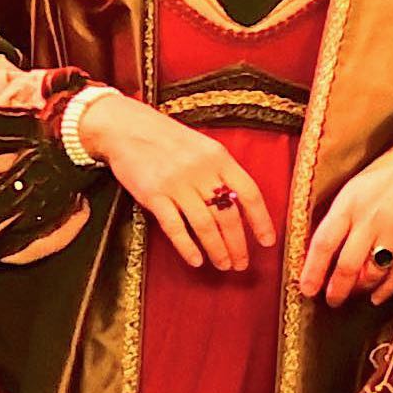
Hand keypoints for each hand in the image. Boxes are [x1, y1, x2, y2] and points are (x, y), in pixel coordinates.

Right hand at [84, 94, 276, 272]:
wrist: (126, 128)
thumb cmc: (166, 138)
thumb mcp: (202, 146)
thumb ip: (220, 171)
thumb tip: (240, 204)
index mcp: (218, 157)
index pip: (249, 193)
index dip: (261, 220)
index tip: (267, 241)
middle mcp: (201, 171)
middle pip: (228, 215)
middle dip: (238, 244)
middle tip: (242, 264)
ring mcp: (176, 183)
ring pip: (205, 225)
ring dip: (217, 250)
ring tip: (224, 265)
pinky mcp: (153, 195)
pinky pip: (175, 227)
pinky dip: (187, 247)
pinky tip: (196, 261)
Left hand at [298, 137, 392, 305]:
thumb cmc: (380, 178)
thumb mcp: (350, 191)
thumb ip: (336, 221)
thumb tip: (319, 256)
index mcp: (349, 204)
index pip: (324, 243)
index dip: (312, 270)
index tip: (306, 288)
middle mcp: (371, 219)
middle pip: (348, 265)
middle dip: (336, 289)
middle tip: (330, 300)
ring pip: (372, 273)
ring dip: (359, 289)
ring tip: (353, 293)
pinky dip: (386, 290)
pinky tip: (376, 297)